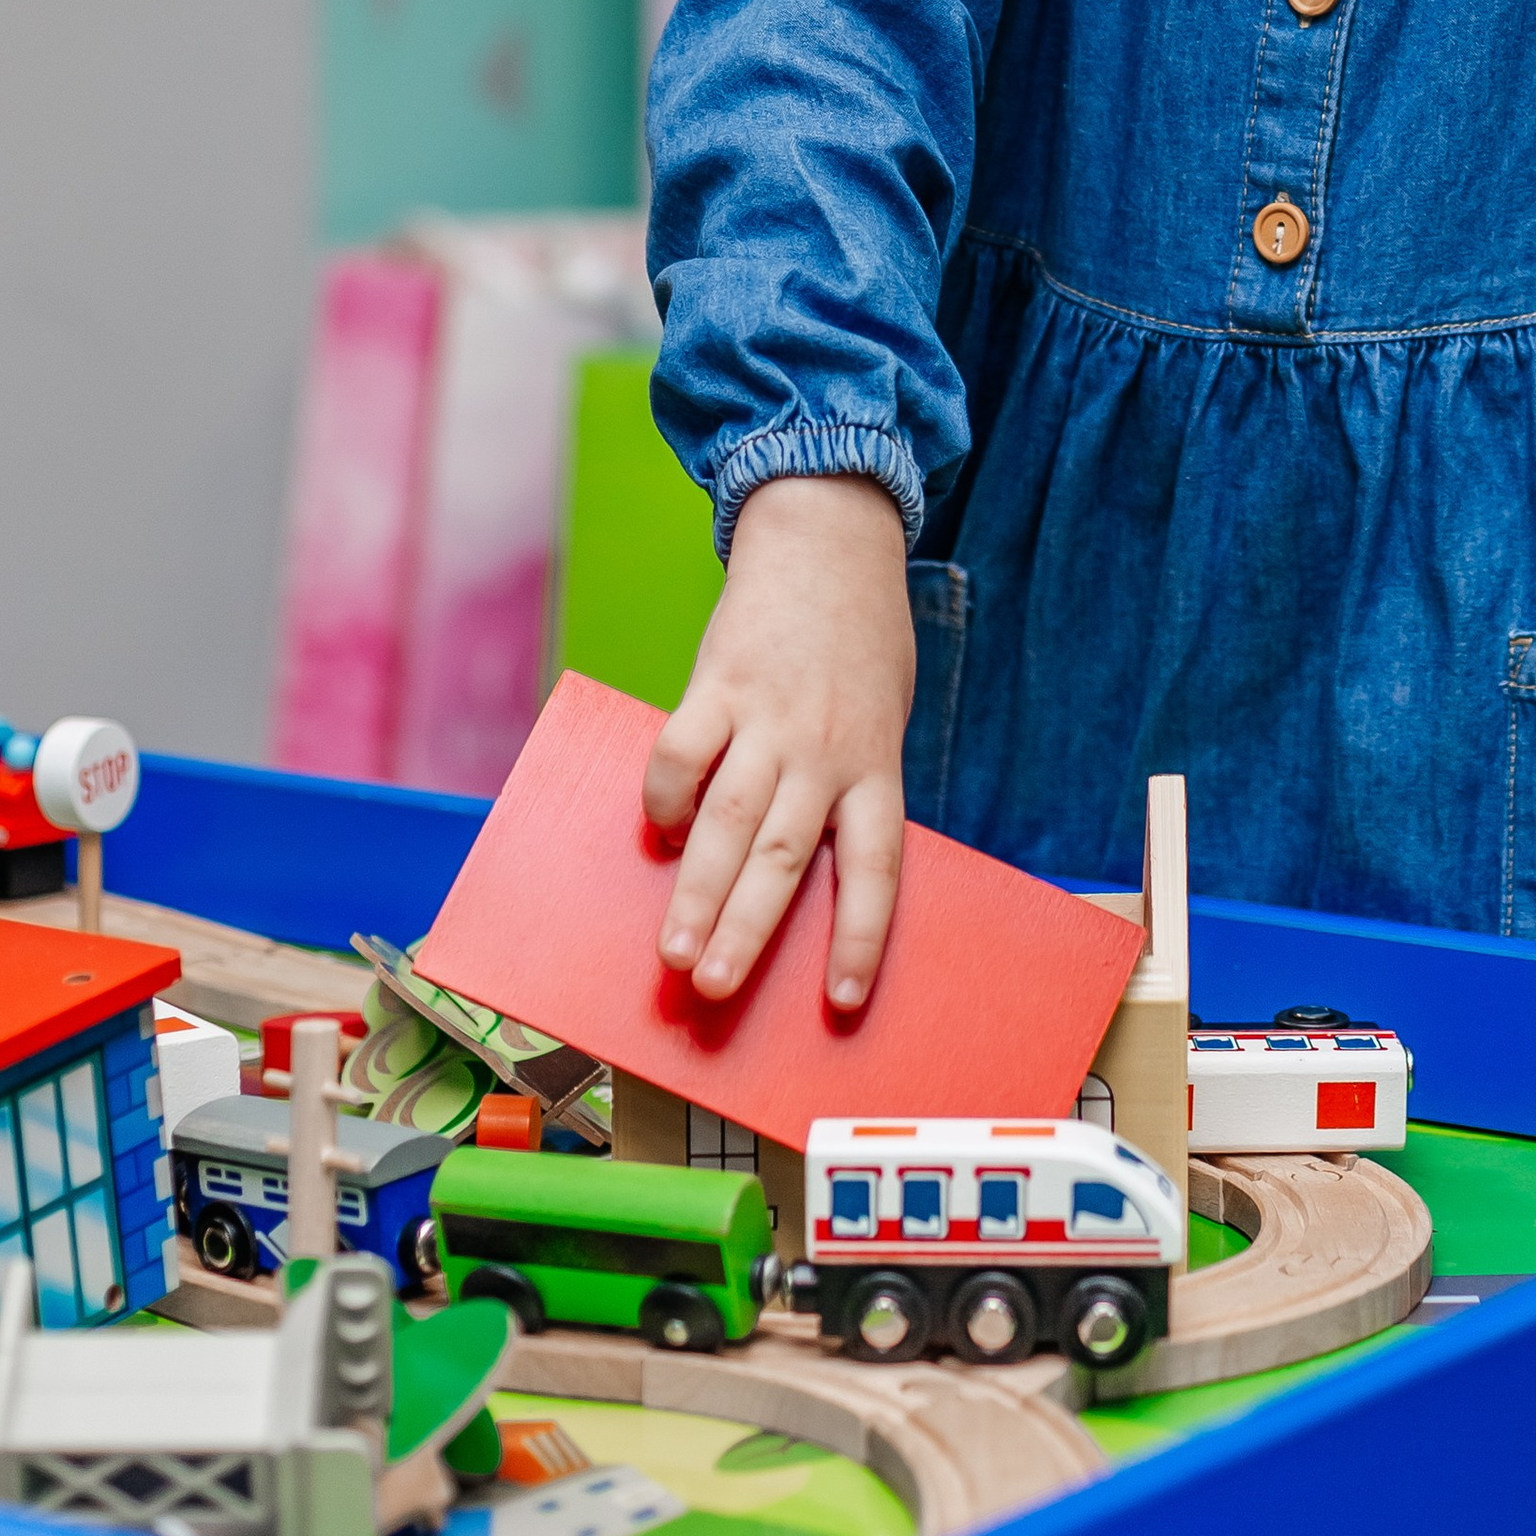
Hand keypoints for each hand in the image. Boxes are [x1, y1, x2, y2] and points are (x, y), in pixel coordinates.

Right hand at [642, 474, 914, 1008]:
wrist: (830, 533)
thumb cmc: (859, 642)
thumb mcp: (880, 717)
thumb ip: (846, 786)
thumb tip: (792, 874)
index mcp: (876, 765)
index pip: (876, 869)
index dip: (859, 937)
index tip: (840, 1002)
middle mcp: (826, 750)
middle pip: (785, 856)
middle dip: (748, 929)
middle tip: (715, 989)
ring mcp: (770, 717)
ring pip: (728, 818)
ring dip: (697, 890)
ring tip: (672, 950)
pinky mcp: (719, 682)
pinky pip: (683, 752)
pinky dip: (663, 797)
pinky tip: (656, 831)